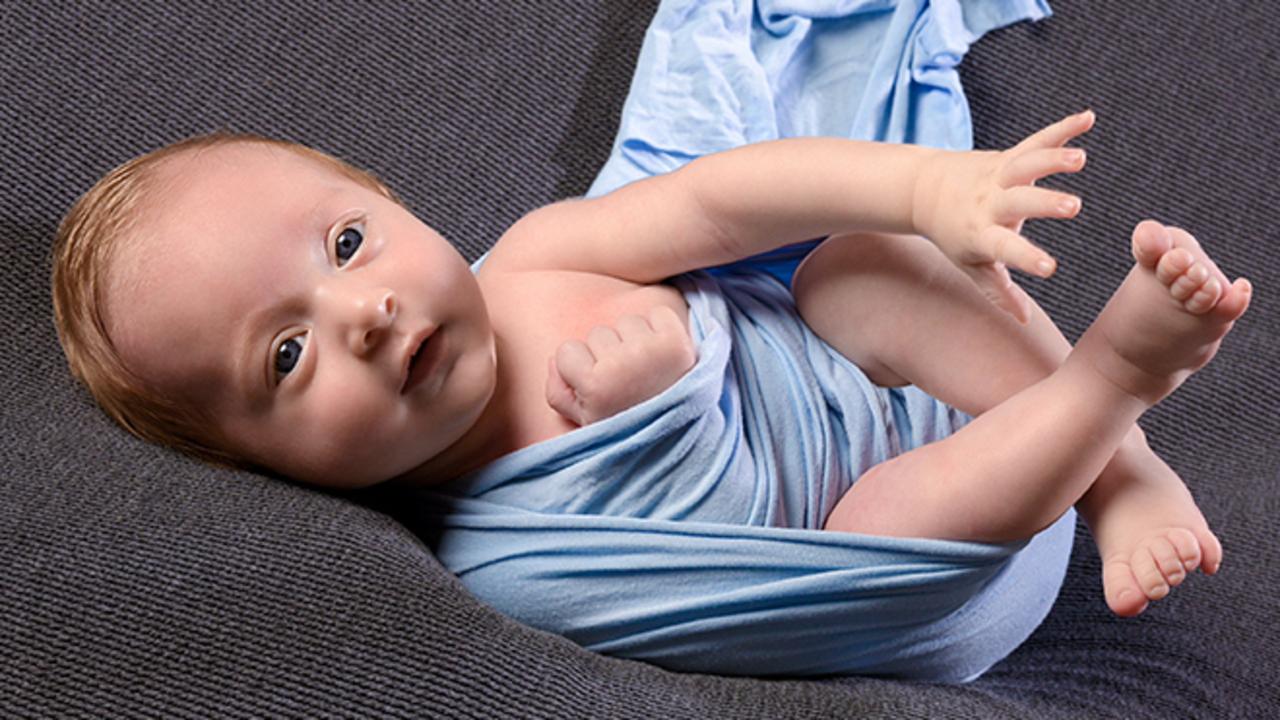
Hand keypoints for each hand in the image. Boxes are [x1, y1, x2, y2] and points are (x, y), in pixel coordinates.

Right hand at [545, 305, 696, 425]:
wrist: (680, 433)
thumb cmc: (626, 425)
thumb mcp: (584, 420)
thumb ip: (557, 393)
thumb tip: (553, 360)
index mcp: (595, 386)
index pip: (567, 350)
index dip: (581, 367)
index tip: (599, 386)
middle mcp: (621, 366)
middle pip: (598, 333)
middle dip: (608, 351)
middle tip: (627, 379)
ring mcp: (651, 353)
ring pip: (627, 322)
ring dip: (634, 338)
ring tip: (647, 368)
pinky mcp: (678, 342)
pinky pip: (658, 314)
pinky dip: (660, 327)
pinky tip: (664, 355)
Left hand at [912, 110, 1094, 322]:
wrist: (923, 190)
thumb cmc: (952, 235)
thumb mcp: (970, 266)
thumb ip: (998, 292)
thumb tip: (1024, 322)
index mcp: (982, 234)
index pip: (1006, 249)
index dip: (1026, 258)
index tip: (1050, 268)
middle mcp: (990, 203)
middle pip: (1019, 202)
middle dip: (1045, 203)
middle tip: (1073, 206)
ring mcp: (998, 176)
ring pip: (1026, 164)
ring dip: (1052, 159)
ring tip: (1080, 158)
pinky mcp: (1006, 156)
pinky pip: (1036, 140)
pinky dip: (1062, 129)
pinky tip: (1089, 118)